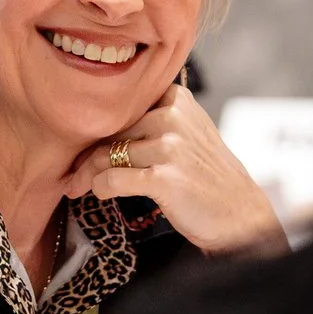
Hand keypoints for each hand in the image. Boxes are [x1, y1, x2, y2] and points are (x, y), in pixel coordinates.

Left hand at [60, 84, 287, 255]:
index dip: (98, 129)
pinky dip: (101, 188)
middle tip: (72, 176)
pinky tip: (100, 194)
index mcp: (177, 99)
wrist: (240, 214)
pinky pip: (114, 180)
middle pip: (111, 133)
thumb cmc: (207, 176)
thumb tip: (97, 133)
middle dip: (87, 157)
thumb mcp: (188, 133)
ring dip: (88, 175)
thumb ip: (151, 122)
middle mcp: (173, 117)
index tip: (82, 146)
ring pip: (108, 156)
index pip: (123, 109)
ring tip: (79, 187)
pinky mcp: (165, 178)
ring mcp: (170, 146)